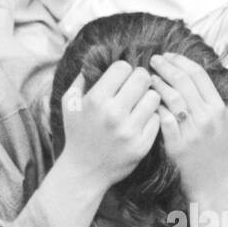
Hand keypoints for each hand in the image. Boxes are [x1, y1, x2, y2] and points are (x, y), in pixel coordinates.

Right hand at [58, 61, 161, 189]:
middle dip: (139, 79)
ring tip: (139, 103)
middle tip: (135, 86)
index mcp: (95, 100)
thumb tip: (97, 55)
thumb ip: (81, 77)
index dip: (123, 69)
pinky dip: (151, 117)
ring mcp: (129, 131)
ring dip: (147, 97)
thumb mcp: (69, 103)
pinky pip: (157, 119)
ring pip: (154, 97)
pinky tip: (141, 120)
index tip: (121, 78)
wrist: (84, 171)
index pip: (123, 67)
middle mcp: (113, 114)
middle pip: (142, 78)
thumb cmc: (77, 132)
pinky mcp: (142, 145)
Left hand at [149, 53, 227, 209]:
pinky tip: (146, 101)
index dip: (181, 61)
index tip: (168, 55)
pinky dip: (154, 106)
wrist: (211, 183)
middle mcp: (207, 117)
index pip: (199, 75)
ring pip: (172, 97)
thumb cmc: (215, 152)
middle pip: (183, 81)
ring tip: (147, 78)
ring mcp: (192, 131)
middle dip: (165, 66)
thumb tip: (201, 77)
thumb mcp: (223, 124)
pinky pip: (163, 118)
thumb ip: (216, 101)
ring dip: (157, 84)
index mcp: (218, 108)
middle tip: (153, 60)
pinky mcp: (178, 144)